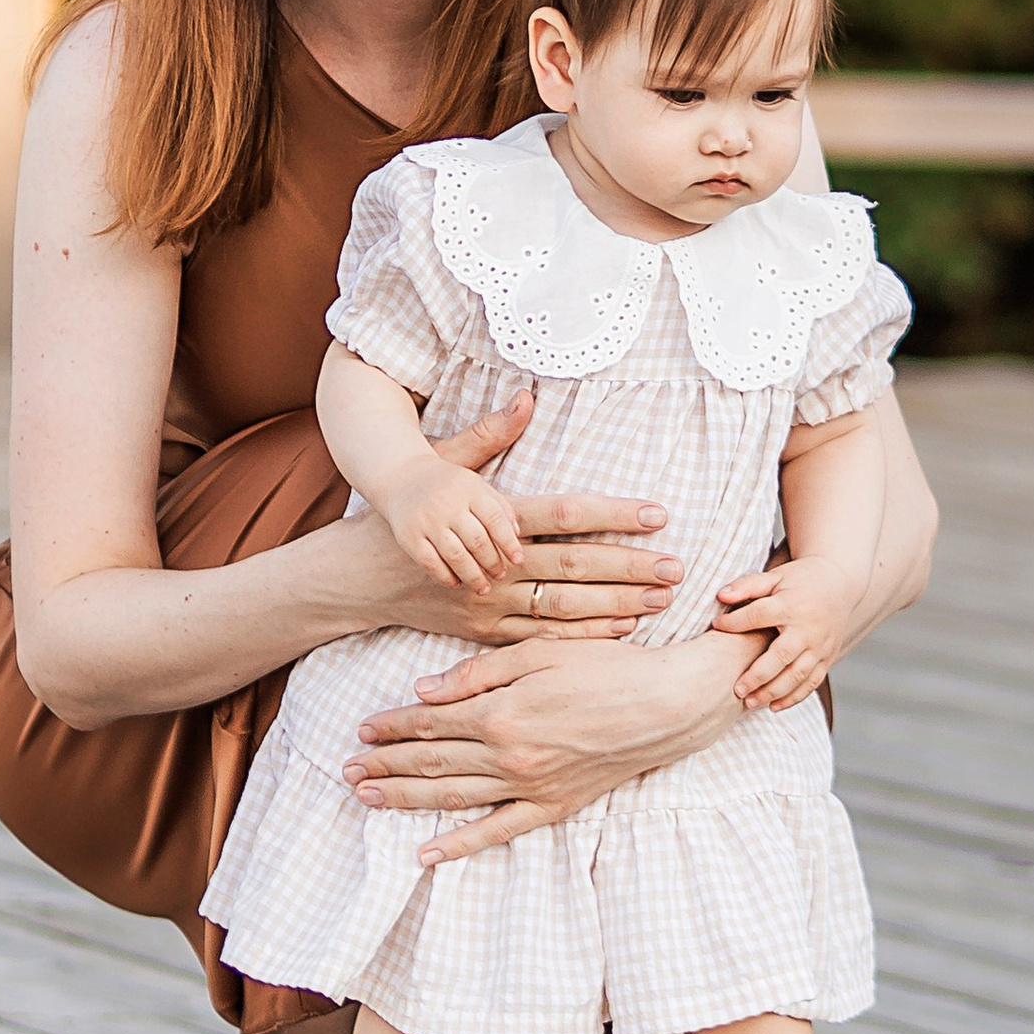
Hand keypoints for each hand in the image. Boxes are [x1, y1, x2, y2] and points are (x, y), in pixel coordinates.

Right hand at [329, 395, 682, 645]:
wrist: (356, 575)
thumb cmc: (409, 508)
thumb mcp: (443, 463)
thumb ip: (490, 434)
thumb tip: (525, 395)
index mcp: (490, 513)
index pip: (564, 513)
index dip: (613, 514)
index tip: (658, 513)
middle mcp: (493, 560)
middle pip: (573, 564)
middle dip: (629, 566)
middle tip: (677, 566)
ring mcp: (488, 601)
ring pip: (564, 606)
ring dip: (617, 603)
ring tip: (662, 598)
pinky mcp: (483, 631)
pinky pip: (541, 637)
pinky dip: (583, 635)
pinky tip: (622, 628)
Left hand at [343, 630, 747, 864]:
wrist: (670, 705)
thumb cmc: (608, 667)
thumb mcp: (540, 652)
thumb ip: (477, 674)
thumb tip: (423, 692)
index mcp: (501, 711)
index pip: (429, 723)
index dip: (391, 727)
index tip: (362, 730)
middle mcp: (509, 755)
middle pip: (432, 763)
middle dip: (385, 765)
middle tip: (347, 769)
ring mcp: (530, 786)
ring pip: (453, 797)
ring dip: (405, 799)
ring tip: (367, 798)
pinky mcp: (554, 806)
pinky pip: (498, 831)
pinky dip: (459, 845)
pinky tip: (425, 853)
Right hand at [376, 450, 523, 592]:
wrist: (402, 478)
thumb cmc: (448, 486)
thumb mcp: (475, 485)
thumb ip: (499, 506)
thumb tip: (518, 535)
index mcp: (467, 489)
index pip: (494, 519)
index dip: (509, 543)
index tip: (518, 560)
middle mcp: (446, 505)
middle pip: (477, 541)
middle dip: (492, 563)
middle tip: (500, 575)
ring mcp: (426, 522)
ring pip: (456, 556)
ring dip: (473, 576)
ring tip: (483, 587)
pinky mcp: (409, 537)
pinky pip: (431, 564)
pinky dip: (447, 578)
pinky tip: (457, 583)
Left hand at [715, 554, 859, 710]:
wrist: (840, 583)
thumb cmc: (800, 580)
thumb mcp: (775, 576)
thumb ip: (748, 585)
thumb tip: (721, 596)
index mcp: (792, 605)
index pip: (759, 615)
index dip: (735, 622)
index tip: (715, 626)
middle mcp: (808, 628)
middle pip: (781, 656)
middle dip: (758, 675)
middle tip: (736, 690)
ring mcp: (821, 646)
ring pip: (797, 675)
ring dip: (773, 692)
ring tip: (749, 702)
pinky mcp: (828, 657)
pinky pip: (812, 682)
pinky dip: (794, 697)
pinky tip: (774, 706)